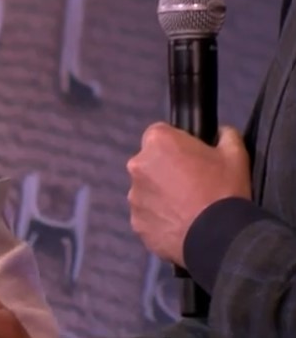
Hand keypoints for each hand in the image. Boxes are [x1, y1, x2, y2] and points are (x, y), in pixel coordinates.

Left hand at [127, 123, 251, 265]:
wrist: (219, 236)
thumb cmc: (225, 190)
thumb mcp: (235, 154)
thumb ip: (225, 135)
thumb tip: (220, 132)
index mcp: (157, 142)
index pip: (159, 134)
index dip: (176, 145)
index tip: (191, 158)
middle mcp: (137, 165)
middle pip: (149, 162)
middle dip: (165, 170)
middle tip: (191, 184)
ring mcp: (134, 196)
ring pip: (146, 190)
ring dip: (160, 195)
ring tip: (186, 208)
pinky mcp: (136, 222)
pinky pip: (147, 215)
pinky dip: (159, 218)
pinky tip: (180, 225)